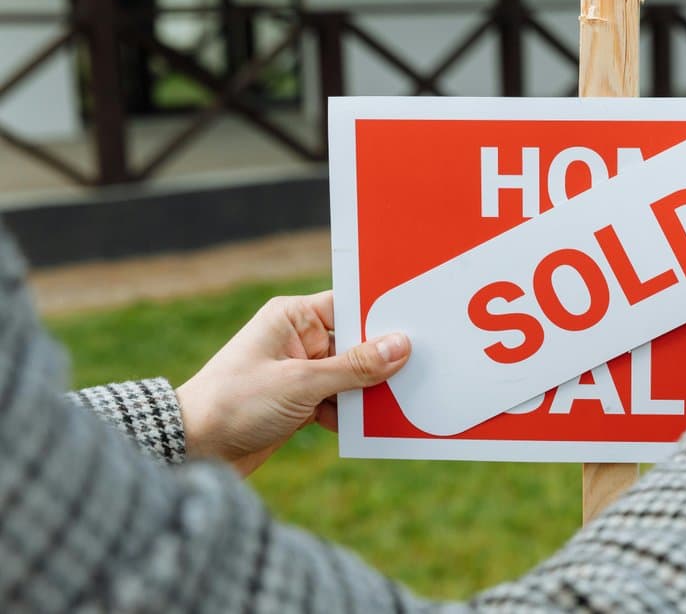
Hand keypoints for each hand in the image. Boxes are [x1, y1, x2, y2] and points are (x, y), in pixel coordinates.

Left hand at [176, 291, 409, 475]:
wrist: (192, 450)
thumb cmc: (234, 403)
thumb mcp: (301, 383)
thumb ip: (354, 367)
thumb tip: (400, 346)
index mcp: (293, 318)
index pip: (350, 306)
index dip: (383, 317)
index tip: (419, 327)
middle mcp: (298, 340)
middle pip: (356, 344)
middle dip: (382, 361)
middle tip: (421, 370)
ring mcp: (300, 372)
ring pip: (352, 376)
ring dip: (369, 392)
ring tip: (399, 403)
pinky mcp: (300, 402)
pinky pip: (340, 401)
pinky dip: (353, 414)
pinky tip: (371, 426)